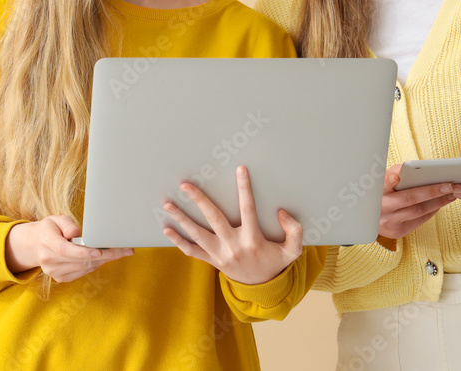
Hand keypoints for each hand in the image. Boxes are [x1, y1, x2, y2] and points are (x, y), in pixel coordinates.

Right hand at [5, 215, 133, 281]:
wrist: (34, 245)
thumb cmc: (49, 229)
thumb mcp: (55, 219)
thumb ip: (66, 224)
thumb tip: (77, 232)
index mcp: (47, 243)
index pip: (67, 250)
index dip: (85, 252)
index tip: (102, 251)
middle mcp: (49, 261)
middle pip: (81, 260)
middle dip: (106, 255)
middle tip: (125, 249)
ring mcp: (54, 272)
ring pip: (85, 267)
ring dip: (105, 260)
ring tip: (120, 251)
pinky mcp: (61, 278)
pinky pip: (84, 271)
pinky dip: (96, 264)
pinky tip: (105, 256)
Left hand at [162, 166, 302, 284]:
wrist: (261, 289)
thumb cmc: (275, 263)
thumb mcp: (292, 251)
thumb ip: (294, 231)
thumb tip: (282, 213)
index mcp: (252, 240)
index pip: (248, 209)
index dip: (245, 189)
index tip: (241, 169)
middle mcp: (233, 246)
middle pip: (213, 219)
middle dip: (199, 200)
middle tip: (185, 185)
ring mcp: (220, 255)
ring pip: (197, 235)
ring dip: (181, 219)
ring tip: (167, 204)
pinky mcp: (212, 261)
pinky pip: (191, 251)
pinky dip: (178, 241)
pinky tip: (166, 229)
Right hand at [379, 164, 455, 239]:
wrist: (371, 219)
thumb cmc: (381, 194)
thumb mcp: (381, 181)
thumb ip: (394, 173)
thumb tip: (417, 169)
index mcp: (375, 192)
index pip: (382, 185)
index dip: (389, 181)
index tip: (396, 177)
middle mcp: (381, 208)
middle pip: (409, 199)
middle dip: (431, 191)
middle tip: (448, 185)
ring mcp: (390, 222)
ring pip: (419, 211)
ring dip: (438, 202)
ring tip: (450, 193)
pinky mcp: (398, 231)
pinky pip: (420, 220)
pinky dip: (432, 210)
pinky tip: (441, 202)